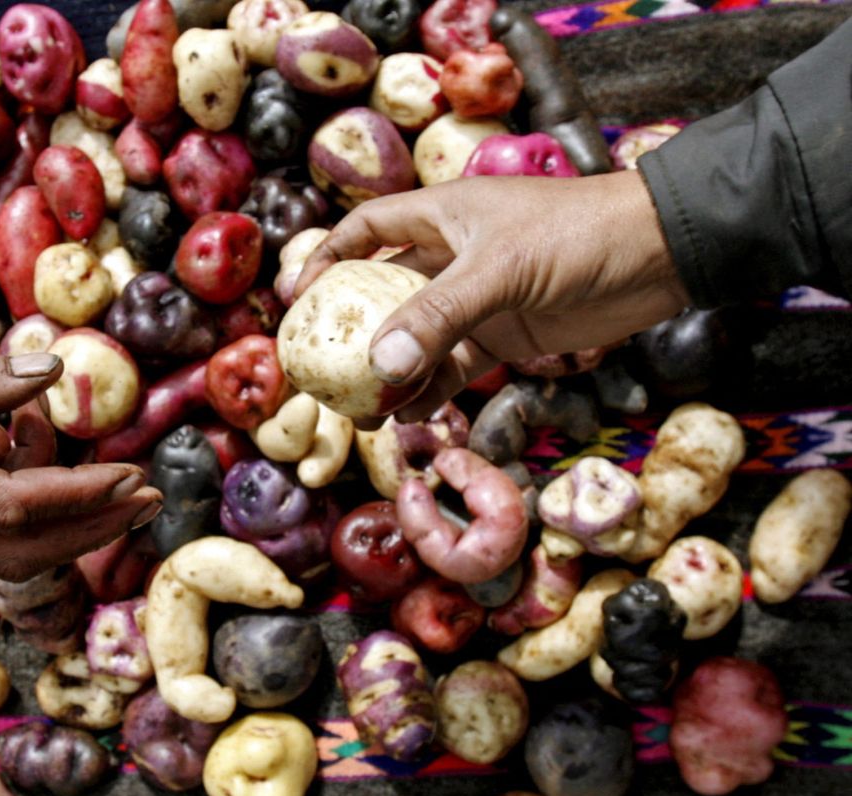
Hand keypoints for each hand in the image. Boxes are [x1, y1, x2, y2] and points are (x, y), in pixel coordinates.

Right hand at [0, 333, 160, 580]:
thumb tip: (51, 371)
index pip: (13, 510)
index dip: (80, 497)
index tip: (134, 479)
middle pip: (19, 549)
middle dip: (91, 528)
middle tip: (149, 498)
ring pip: (0, 550)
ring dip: (63, 525)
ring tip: (114, 488)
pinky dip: (19, 512)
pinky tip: (42, 474)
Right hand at [294, 170, 689, 421]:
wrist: (662, 255)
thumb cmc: (578, 236)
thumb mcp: (500, 271)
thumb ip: (438, 317)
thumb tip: (379, 368)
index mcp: (442, 216)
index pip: (366, 230)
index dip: (328, 260)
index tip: (299, 301)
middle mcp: (451, 255)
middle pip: (383, 294)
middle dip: (354, 334)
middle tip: (324, 374)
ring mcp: (477, 299)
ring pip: (416, 338)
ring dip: (392, 373)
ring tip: (367, 411)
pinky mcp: (504, 334)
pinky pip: (453, 365)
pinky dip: (431, 389)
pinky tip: (413, 413)